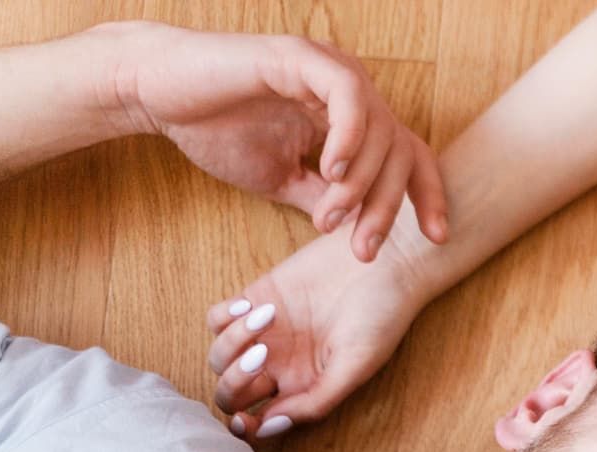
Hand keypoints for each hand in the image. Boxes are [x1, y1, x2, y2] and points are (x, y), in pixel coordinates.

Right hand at [107, 21, 448, 260]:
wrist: (158, 95)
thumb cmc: (215, 130)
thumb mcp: (283, 180)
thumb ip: (325, 198)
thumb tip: (359, 227)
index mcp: (348, 117)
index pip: (408, 154)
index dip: (427, 196)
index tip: (437, 239)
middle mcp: (348, 90)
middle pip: (400, 150)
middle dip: (388, 208)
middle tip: (363, 249)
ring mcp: (328, 69)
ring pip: (379, 129)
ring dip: (362, 185)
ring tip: (331, 218)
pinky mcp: (301, 57)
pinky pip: (348, 96)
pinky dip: (349, 139)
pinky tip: (331, 172)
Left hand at [204, 221, 432, 435]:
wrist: (382, 263)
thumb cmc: (380, 315)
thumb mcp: (356, 365)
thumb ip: (317, 399)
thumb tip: (272, 424)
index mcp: (305, 388)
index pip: (260, 420)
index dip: (244, 427)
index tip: (244, 420)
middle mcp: (281, 366)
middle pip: (232, 392)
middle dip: (236, 383)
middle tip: (262, 357)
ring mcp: (265, 334)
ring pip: (221, 357)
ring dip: (233, 344)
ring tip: (268, 318)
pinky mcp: (256, 300)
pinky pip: (218, 318)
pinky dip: (226, 317)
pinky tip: (252, 306)